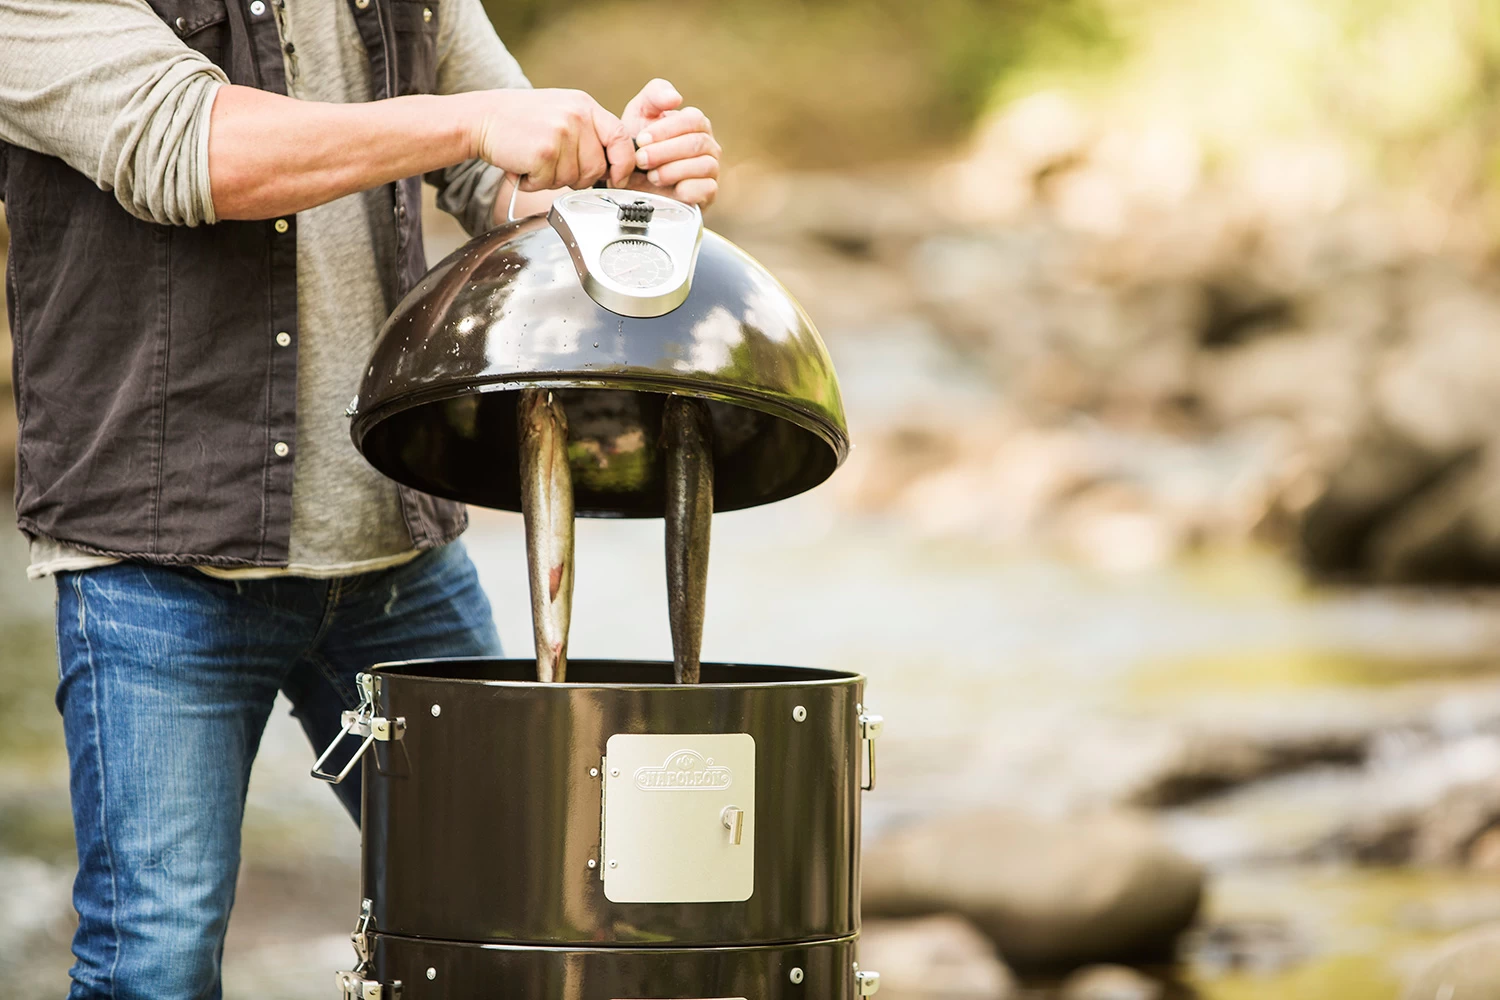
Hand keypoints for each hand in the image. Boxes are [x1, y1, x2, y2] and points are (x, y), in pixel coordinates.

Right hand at [469, 88, 635, 190]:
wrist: (482, 118)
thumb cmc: (521, 121)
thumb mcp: (562, 112)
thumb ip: (589, 133)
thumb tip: (614, 167)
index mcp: (585, 106)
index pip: (621, 138)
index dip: (623, 164)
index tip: (617, 178)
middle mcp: (576, 117)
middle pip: (597, 168)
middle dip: (578, 178)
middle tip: (553, 167)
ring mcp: (561, 133)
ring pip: (573, 179)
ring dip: (552, 180)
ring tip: (535, 161)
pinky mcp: (543, 152)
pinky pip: (548, 184)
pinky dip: (533, 183)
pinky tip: (522, 165)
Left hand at [621, 79, 719, 207]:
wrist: (633, 180)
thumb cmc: (640, 144)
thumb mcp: (640, 113)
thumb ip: (654, 95)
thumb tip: (676, 97)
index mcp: (695, 123)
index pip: (692, 120)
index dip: (666, 130)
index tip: (642, 139)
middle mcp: (708, 145)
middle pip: (697, 143)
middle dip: (664, 152)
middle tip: (641, 159)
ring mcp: (711, 169)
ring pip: (703, 166)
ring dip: (672, 171)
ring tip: (651, 176)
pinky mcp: (709, 193)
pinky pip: (707, 189)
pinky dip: (686, 189)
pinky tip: (668, 189)